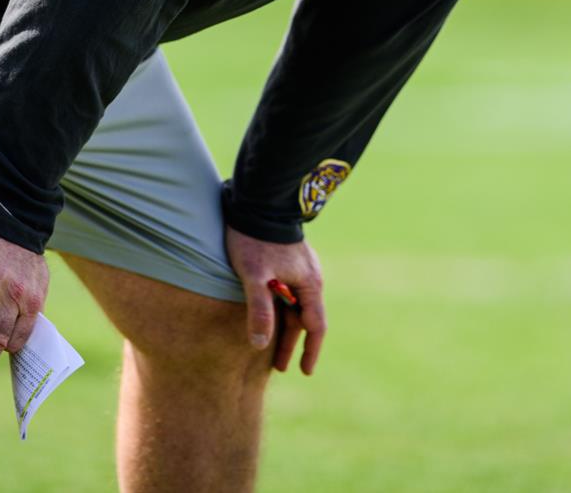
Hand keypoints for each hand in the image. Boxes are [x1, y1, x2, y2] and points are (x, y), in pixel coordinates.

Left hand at [225, 226, 327, 375]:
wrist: (259, 200)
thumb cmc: (255, 239)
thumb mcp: (255, 276)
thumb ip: (260, 309)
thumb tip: (260, 345)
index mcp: (309, 283)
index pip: (315, 325)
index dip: (309, 350)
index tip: (304, 371)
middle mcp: (310, 277)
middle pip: (303, 318)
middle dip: (291, 343)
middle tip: (279, 366)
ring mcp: (299, 267)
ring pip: (294, 305)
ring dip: (284, 326)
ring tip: (269, 345)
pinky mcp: (287, 259)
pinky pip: (288, 292)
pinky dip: (280, 309)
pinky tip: (268, 313)